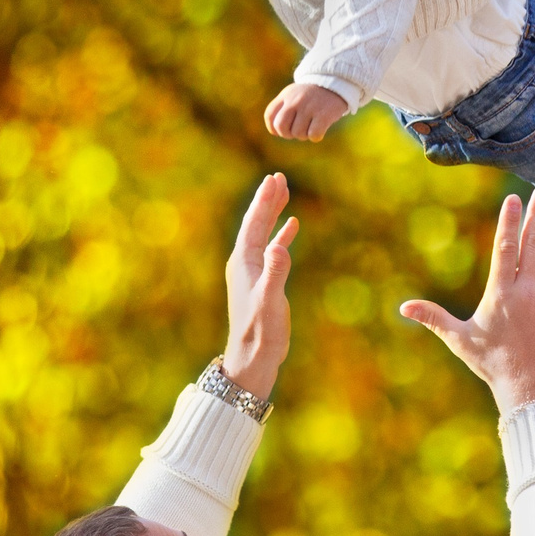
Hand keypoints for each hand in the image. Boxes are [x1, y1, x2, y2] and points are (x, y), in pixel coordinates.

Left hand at [222, 174, 299, 400]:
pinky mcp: (261, 281)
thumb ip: (276, 273)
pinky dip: (281, 235)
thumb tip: (280, 246)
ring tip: (284, 193)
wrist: (252, 358)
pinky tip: (291, 228)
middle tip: (278, 177)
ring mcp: (252, 272)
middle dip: (267, 200)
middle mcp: (244, 263)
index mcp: (243, 262)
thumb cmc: (261, 332)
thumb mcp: (270, 301)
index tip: (274, 178)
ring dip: (273, 213)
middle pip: (255, 223)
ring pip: (263, 234)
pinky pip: (271, 250)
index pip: (254, 224)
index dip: (264, 200)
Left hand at [264, 82, 349, 140]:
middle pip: (281, 127)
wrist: (336, 82)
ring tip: (311, 126)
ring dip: (304, 135)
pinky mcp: (323, 115)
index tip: (282, 130)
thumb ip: (282, 108)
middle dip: (288, 134)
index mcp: (286, 95)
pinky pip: (313, 135)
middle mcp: (295, 101)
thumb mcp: (294, 94)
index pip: (270, 115)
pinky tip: (320, 130)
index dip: (273, 128)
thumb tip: (275, 131)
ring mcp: (309, 108)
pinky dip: (316, 136)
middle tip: (297, 131)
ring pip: (298, 134)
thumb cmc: (313, 94)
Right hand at [400, 186, 534, 414]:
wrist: (531, 388)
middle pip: (533, 243)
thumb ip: (434, 318)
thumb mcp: (460, 339)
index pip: (505, 247)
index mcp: (500, 293)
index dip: (510, 221)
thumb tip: (403, 308)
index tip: (514, 199)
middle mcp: (528, 290)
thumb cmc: (492, 363)